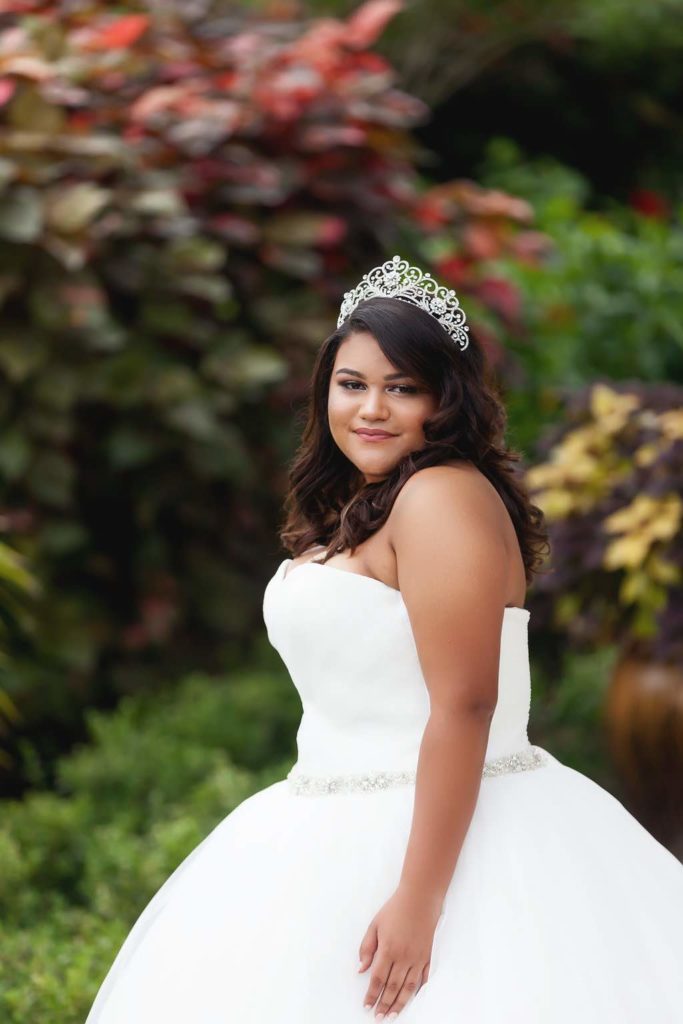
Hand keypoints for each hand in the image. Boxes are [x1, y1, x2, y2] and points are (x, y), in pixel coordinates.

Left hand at [357, 885, 441, 1017]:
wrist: (420, 898)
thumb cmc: (395, 909)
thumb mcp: (374, 925)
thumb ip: (367, 948)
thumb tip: (362, 969)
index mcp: (388, 949)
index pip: (377, 979)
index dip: (371, 995)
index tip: (367, 1006)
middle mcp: (403, 957)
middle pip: (392, 987)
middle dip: (384, 1004)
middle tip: (379, 1017)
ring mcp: (418, 958)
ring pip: (408, 987)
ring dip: (400, 1003)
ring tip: (393, 1015)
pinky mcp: (428, 956)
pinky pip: (423, 978)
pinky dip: (418, 991)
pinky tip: (413, 998)